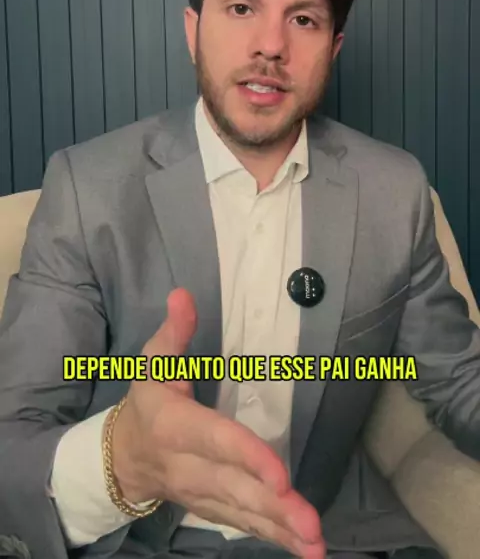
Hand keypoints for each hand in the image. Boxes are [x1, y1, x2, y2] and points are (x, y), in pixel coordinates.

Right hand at [111, 288, 324, 558]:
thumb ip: (174, 333)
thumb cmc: (147, 401)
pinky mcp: (213, 509)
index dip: (247, 458)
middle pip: (235, 489)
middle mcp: (190, 467)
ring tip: (316, 545)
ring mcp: (202, 495)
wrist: (121, 456)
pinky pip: (244, 526)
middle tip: (312, 525)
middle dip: (274, 507)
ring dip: (281, 530)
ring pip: (243, 515)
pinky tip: (304, 550)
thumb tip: (184, 294)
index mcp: (176, 426)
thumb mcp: (152, 363)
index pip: (216, 442)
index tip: (279, 475)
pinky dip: (274, 539)